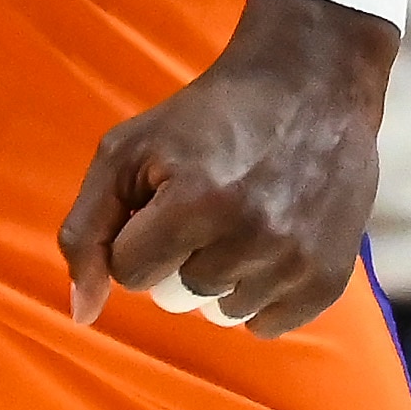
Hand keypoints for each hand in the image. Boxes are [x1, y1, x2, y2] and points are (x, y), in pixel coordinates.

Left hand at [59, 0, 394, 339]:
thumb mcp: (126, 150)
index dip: (137, 234)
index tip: (162, 198)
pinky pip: (266, 325)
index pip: (129, 272)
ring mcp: (294, 262)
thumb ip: (87, 232)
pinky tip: (270, 240)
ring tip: (242, 217)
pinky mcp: (328, 280)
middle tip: (206, 204)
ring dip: (219, 275)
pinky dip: (259, 293)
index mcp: (194, 202)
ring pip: (219, 312)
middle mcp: (250, 238)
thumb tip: (82, 314)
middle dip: (177, 255)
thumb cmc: (204, 116)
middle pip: (174, 297)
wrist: (308, 84)